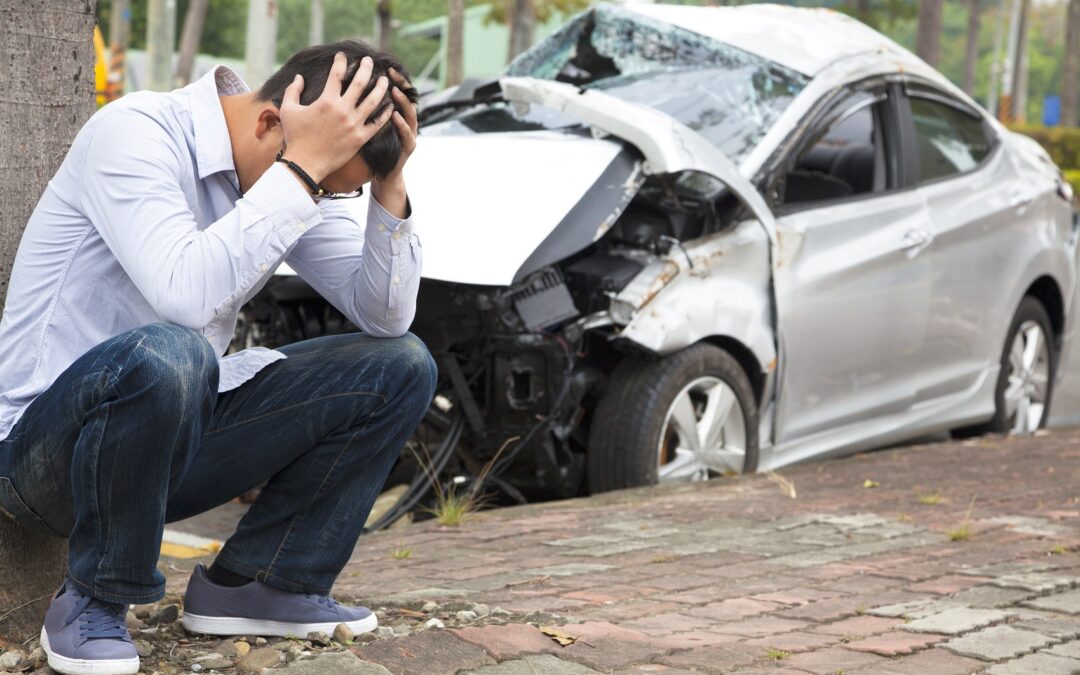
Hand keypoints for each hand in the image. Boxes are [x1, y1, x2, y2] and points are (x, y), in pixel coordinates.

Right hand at [278, 53, 392, 182]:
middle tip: (369, 61)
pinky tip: (391, 105)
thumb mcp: (288, 110)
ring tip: (385, 80)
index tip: (343, 55)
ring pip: (373, 101)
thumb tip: (299, 77)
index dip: (340, 62)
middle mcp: (342, 110)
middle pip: (360, 83)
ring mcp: (353, 124)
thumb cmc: (295, 137)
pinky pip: (377, 123)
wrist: (305, 164)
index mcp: (326, 101)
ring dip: (381, 88)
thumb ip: (292, 90)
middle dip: (366, 68)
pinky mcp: (360, 138)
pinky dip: (385, 113)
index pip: (337, 74)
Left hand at [377, 67, 418, 183]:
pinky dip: (402, 124)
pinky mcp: (409, 146)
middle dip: (400, 84)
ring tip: (394, 91)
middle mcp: (407, 120)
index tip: (383, 67)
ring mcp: (410, 133)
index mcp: (397, 113)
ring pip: (410, 113)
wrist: (387, 173)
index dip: (393, 79)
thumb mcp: (372, 124)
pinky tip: (395, 115)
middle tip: (391, 73)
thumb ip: (367, 107)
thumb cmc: (377, 149)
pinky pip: (406, 133)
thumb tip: (351, 88)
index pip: (397, 91)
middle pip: (407, 97)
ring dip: (402, 101)